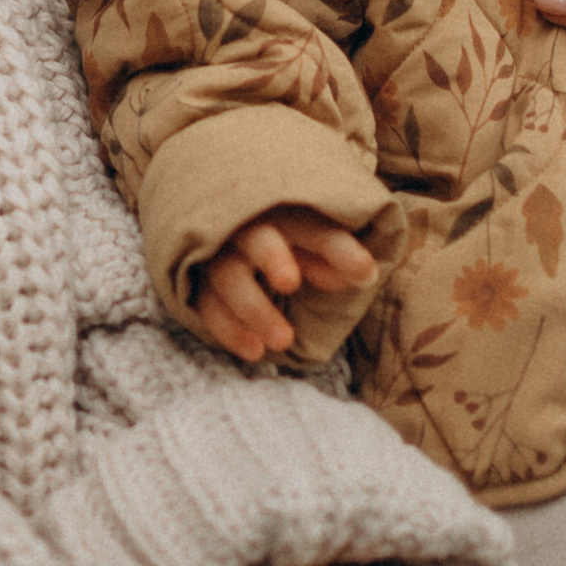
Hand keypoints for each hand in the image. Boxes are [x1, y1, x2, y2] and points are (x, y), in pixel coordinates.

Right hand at [191, 207, 376, 364]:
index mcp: (281, 212)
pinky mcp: (198, 284)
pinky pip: (209, 306)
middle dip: (271, 258)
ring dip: (254, 309)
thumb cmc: (282, 237)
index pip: (313, 227)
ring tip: (284, 340)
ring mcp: (218, 256)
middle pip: (256, 239)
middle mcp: (246, 229)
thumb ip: (333, 256)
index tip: (367, 274)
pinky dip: (230, 330)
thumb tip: (363, 275)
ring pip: (228, 278)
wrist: (223, 230)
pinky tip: (255, 352)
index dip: (339, 249)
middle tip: (290, 284)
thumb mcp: (310, 239)